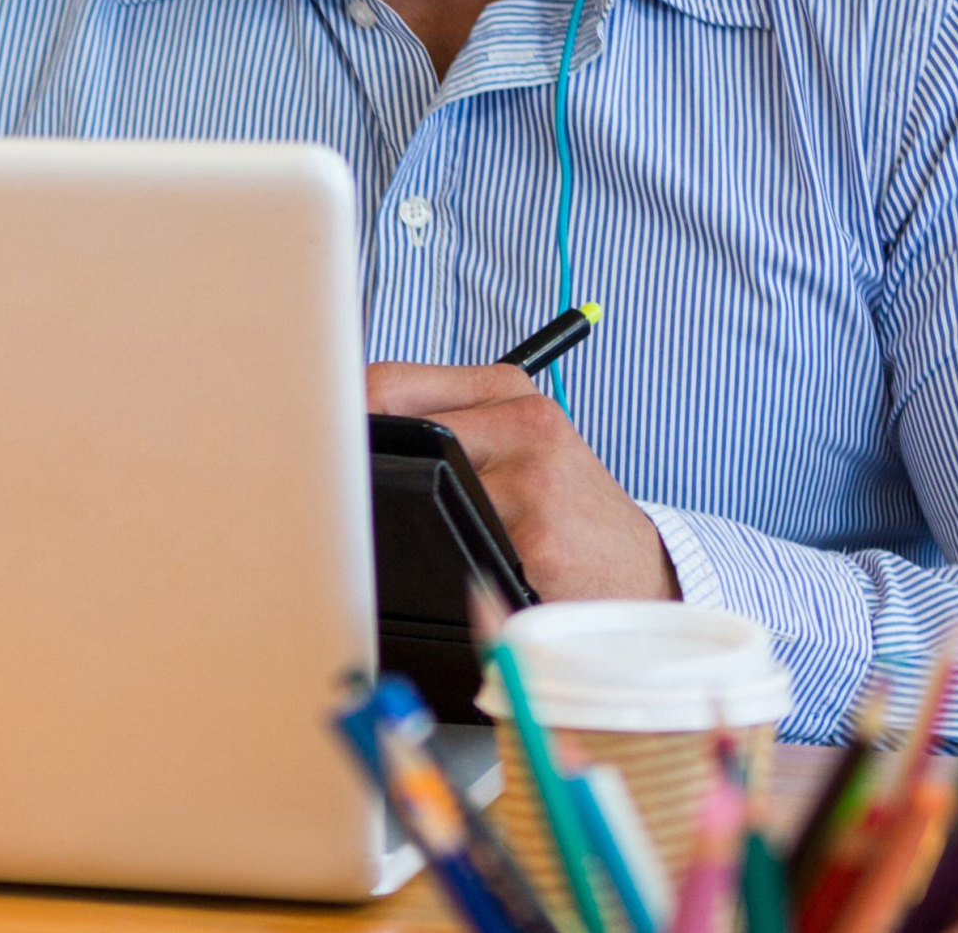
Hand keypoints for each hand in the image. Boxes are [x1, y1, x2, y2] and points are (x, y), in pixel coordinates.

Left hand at [368, 360, 680, 602]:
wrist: (639, 573)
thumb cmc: (561, 512)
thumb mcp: (516, 448)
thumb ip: (447, 427)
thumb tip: (342, 434)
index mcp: (509, 388)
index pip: (391, 381)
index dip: (344, 416)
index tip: (318, 446)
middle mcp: (526, 420)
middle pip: (399, 430)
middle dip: (365, 471)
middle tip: (339, 500)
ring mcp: (535, 477)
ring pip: (423, 491)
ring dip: (404, 524)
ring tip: (409, 541)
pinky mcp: (538, 537)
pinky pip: (457, 548)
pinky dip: (444, 566)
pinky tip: (462, 575)